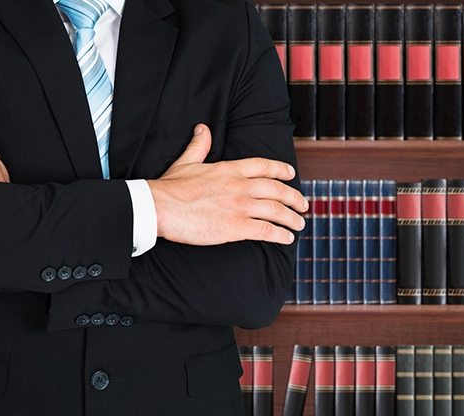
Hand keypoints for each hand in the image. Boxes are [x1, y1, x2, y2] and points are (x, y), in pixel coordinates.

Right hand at [147, 124, 307, 245]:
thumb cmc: (170, 187)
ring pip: (277, 211)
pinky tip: (287, 238)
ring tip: (299, 224)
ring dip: (292, 219)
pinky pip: (267, 231)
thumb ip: (200, 146)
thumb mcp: (187, 161)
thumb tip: (203, 129)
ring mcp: (240, 207)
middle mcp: (240, 186)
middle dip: (294, 198)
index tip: (292, 175)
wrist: (160, 207)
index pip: (264, 166)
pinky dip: (281, 235)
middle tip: (303, 205)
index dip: (281, 170)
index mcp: (230, 169)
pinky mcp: (236, 227)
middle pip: (278, 190)